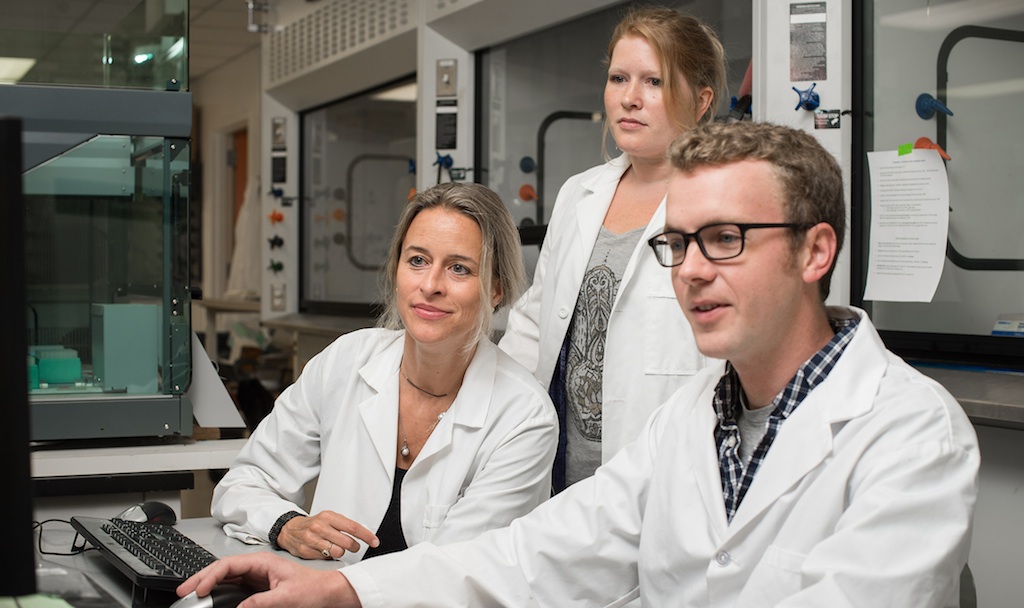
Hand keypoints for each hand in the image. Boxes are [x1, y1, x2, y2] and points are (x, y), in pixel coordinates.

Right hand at [176, 553, 361, 607]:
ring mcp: (257, 578)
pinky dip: (220, 593)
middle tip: (184, 591)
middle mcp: (258, 567)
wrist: (330, 593)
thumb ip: (261, 602)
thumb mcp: (287, 596)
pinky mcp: (259, 589)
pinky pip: (234, 588)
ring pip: (226, 579)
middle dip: (202, 579)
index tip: (199, 589)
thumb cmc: (315, 588)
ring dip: (208, 586)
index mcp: (263, 562)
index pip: (229, 565)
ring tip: (192, 596)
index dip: (210, 576)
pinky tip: (211, 598)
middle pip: (223, 570)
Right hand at [278, 510, 379, 559]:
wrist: (289, 530)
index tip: (375, 542)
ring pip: (337, 552)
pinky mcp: (306, 551)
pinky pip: (325, 559)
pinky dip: (329, 557)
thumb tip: (364, 534)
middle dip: (354, 547)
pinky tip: (325, 551)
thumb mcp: (329, 518)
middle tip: (354, 547)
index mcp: (328, 516)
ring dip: (341, 552)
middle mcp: (320, 527)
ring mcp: (312, 540)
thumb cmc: (313, 524)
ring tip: (337, 548)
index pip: (353, 527)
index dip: (366, 536)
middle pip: (347, 542)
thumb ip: (344, 525)